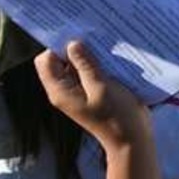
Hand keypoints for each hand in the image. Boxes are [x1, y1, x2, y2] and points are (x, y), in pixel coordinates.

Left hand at [35, 41, 149, 150]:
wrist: (132, 139)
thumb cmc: (116, 115)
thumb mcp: (101, 87)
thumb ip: (85, 65)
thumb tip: (72, 44)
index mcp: (60, 91)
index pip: (45, 61)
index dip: (58, 48)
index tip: (79, 38)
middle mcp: (64, 91)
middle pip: (59, 63)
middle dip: (74, 50)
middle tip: (94, 40)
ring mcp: (78, 94)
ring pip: (75, 68)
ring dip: (88, 58)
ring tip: (105, 49)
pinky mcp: (91, 94)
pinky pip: (88, 75)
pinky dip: (96, 67)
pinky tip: (112, 61)